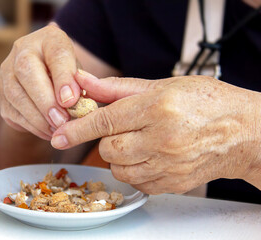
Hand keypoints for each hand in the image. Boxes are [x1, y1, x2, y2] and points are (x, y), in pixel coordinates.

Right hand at [0, 23, 80, 139]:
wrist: (44, 78)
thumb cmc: (67, 75)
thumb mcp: (79, 73)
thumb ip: (79, 83)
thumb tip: (72, 102)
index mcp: (49, 39)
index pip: (56, 52)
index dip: (63, 76)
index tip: (70, 100)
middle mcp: (22, 50)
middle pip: (26, 70)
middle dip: (45, 100)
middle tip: (62, 120)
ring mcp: (7, 72)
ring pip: (15, 95)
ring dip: (38, 117)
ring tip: (57, 129)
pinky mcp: (1, 96)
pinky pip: (13, 112)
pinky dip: (32, 126)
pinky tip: (48, 132)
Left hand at [51, 71, 260, 193]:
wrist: (243, 132)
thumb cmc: (206, 102)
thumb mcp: (163, 84)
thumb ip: (118, 88)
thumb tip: (84, 82)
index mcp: (158, 108)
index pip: (105, 121)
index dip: (78, 129)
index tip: (58, 136)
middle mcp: (162, 139)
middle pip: (109, 148)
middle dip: (107, 140)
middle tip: (124, 129)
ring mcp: (168, 164)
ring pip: (119, 168)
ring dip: (120, 157)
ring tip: (141, 142)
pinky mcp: (172, 183)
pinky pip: (137, 182)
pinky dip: (136, 170)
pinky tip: (152, 156)